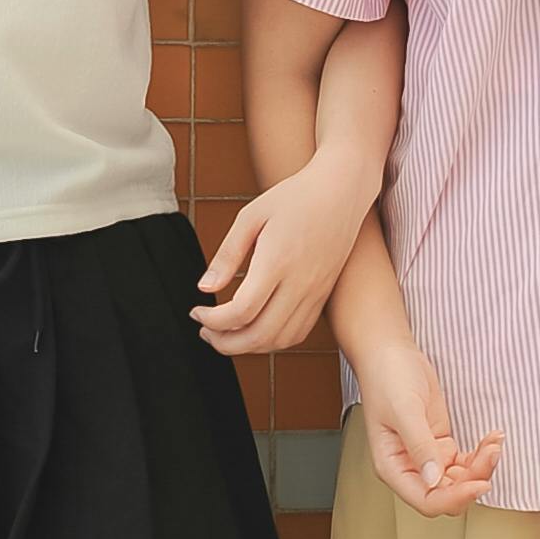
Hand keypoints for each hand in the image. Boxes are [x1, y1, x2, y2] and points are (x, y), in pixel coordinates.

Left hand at [194, 146, 374, 354]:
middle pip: (259, 335)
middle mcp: (300, 283)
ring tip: (226, 334)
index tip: (197, 312)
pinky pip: (299, 333)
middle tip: (205, 331)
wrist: (342, 191)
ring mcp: (315, 292)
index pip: (241, 312)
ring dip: (248, 347)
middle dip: (224, 343)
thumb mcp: (251, 216)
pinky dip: (273, 341)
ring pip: (280, 340)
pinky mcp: (323, 295)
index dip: (213, 321)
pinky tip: (256, 329)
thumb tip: (205, 288)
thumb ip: (227, 255)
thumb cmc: (294, 197)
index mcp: (277, 262)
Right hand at [347, 334, 502, 518]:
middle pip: (448, 494)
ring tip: (493, 442)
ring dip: (481, 466)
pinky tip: (491, 440)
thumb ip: (419, 445)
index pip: (427, 500)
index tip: (479, 483)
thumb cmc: (386, 378)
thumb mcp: (404, 409)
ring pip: (460, 480)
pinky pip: (465, 462)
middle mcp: (410, 468)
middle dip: (473, 479)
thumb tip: (433, 479)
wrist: (391, 354)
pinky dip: (481, 454)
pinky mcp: (440, 444)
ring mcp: (427, 457)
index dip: (455, 498)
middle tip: (491, 453)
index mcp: (393, 467)